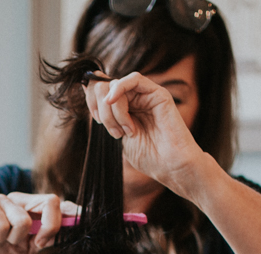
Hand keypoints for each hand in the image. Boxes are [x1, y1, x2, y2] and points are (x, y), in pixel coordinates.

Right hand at [0, 192, 80, 253]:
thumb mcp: (25, 249)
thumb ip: (44, 239)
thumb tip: (70, 231)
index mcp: (30, 209)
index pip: (58, 205)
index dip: (73, 213)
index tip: (85, 222)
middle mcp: (18, 200)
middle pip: (50, 201)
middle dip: (51, 227)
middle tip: (37, 245)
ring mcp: (1, 200)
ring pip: (24, 220)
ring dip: (14, 239)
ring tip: (1, 241)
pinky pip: (2, 223)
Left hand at [85, 71, 208, 194]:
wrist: (172, 166)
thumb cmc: (150, 157)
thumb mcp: (120, 135)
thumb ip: (107, 115)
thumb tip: (89, 90)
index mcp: (126, 111)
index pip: (101, 92)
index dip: (92, 101)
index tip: (97, 121)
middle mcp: (136, 101)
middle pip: (107, 88)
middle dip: (104, 110)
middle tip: (116, 132)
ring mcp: (147, 96)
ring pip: (117, 85)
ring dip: (114, 109)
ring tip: (123, 130)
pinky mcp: (158, 93)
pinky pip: (134, 79)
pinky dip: (119, 88)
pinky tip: (114, 101)